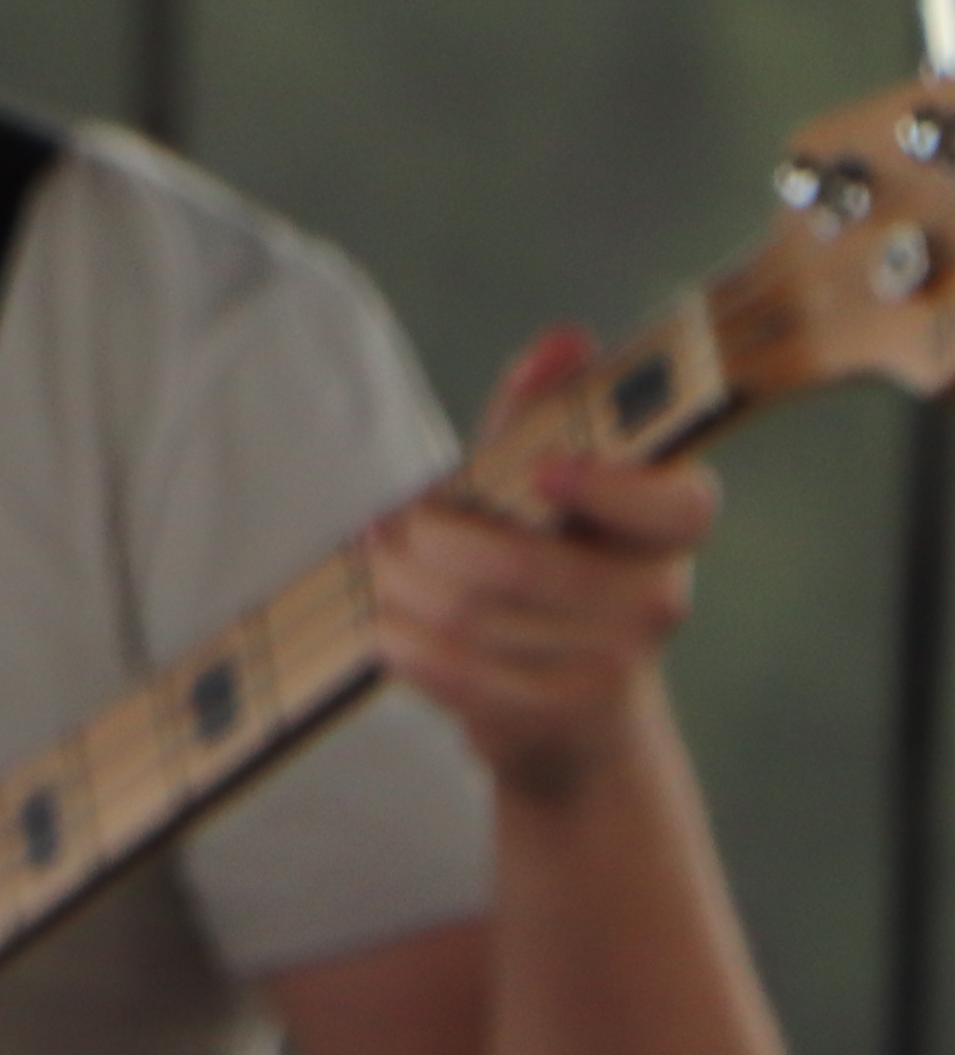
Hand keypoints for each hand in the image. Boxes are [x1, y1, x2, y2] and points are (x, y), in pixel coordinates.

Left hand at [362, 327, 716, 809]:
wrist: (569, 714)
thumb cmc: (549, 565)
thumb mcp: (543, 485)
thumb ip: (543, 413)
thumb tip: (566, 339)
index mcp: (667, 529)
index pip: (676, 506)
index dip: (609, 487)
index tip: (540, 471)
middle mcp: (657, 598)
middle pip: (520, 565)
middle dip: (428, 538)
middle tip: (387, 524)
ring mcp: (611, 665)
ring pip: (472, 615)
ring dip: (399, 584)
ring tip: (378, 565)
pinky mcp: (556, 715)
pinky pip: (455, 671)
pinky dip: (402, 640)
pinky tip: (387, 621)